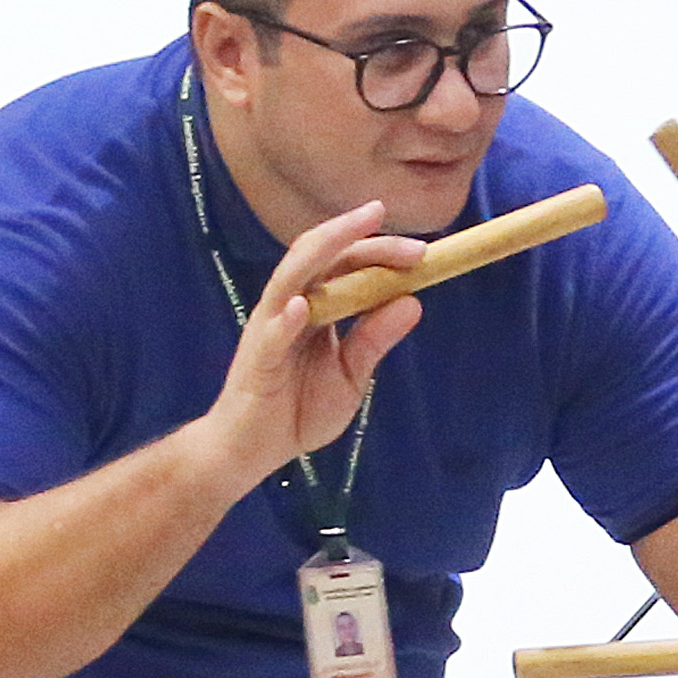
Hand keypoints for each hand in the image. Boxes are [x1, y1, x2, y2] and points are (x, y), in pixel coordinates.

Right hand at [192, 200, 425, 487]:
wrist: (255, 451)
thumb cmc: (298, 409)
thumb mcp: (351, 375)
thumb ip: (375, 339)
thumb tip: (413, 302)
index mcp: (314, 306)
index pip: (344, 263)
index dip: (380, 250)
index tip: (422, 250)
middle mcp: (289, 306)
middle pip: (318, 255)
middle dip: (354, 236)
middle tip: (395, 227)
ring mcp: (269, 329)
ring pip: (290, 277)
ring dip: (321, 251)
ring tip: (351, 229)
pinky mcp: (257, 361)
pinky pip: (270, 336)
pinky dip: (284, 320)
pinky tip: (302, 306)